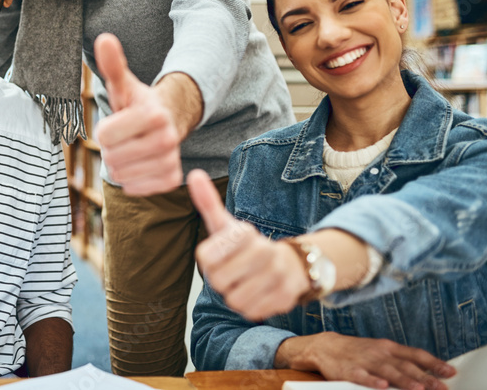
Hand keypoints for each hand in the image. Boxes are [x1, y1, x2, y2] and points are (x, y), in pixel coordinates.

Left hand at [93, 32, 181, 194]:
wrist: (168, 121)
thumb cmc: (137, 103)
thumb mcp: (123, 85)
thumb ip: (112, 65)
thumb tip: (104, 39)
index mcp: (153, 114)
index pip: (104, 134)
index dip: (104, 129)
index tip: (117, 122)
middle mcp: (167, 138)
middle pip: (111, 157)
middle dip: (111, 148)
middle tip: (124, 137)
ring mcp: (172, 160)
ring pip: (121, 176)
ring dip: (119, 165)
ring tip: (131, 149)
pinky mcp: (172, 179)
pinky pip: (135, 189)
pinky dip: (131, 180)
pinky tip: (138, 164)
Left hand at [189, 169, 308, 320]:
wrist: (293, 264)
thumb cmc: (248, 246)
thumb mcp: (226, 224)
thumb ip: (208, 202)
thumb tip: (193, 174)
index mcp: (245, 233)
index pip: (205, 259)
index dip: (209, 262)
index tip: (220, 256)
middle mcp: (264, 251)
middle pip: (219, 282)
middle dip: (221, 281)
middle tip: (233, 272)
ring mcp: (278, 275)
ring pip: (235, 300)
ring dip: (236, 296)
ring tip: (246, 282)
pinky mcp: (287, 297)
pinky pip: (253, 312)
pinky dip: (252, 307)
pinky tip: (259, 293)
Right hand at [276, 332, 454, 389]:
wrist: (325, 346)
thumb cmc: (357, 351)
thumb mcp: (380, 350)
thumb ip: (402, 360)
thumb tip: (429, 370)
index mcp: (388, 348)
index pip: (415, 354)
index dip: (433, 363)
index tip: (450, 372)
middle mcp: (379, 353)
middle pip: (405, 365)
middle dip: (424, 377)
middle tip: (441, 387)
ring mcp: (364, 361)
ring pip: (387, 371)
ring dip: (404, 380)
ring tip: (418, 389)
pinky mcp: (348, 370)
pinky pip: (362, 376)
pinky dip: (372, 381)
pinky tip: (382, 386)